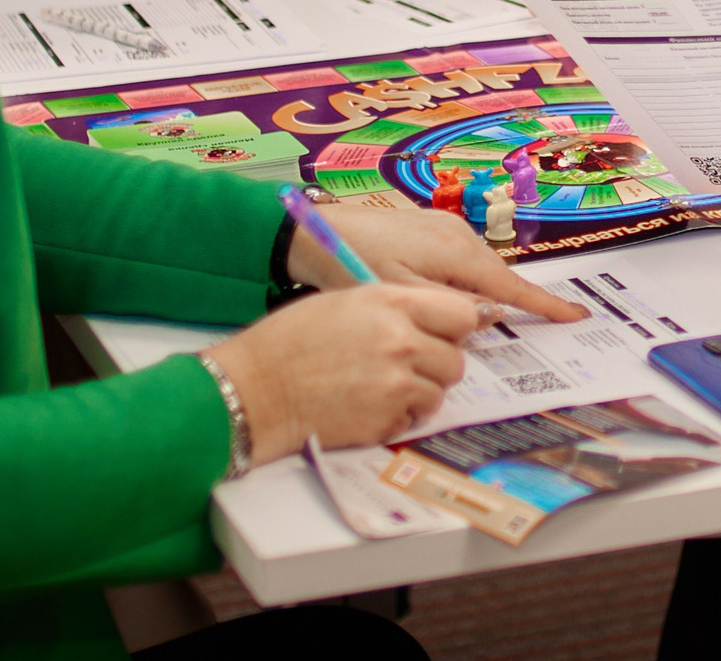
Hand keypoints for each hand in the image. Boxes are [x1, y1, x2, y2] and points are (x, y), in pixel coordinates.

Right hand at [209, 283, 478, 458]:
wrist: (258, 389)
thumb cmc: (294, 341)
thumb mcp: (349, 300)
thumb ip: (400, 306)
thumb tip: (443, 318)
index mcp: (392, 303)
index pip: (462, 314)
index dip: (454, 327)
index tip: (445, 334)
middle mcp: (401, 341)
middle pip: (456, 360)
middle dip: (436, 364)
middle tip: (405, 365)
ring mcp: (396, 384)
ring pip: (439, 393)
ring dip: (419, 393)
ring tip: (381, 385)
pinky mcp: (386, 420)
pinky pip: (415, 419)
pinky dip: (399, 416)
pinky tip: (368, 404)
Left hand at [295, 204, 586, 323]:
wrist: (312, 230)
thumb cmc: (353, 263)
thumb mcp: (404, 296)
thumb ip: (451, 309)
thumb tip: (490, 316)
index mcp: (458, 254)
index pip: (512, 288)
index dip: (545, 305)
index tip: (576, 315)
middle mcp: (459, 235)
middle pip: (496, 280)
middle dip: (503, 307)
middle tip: (500, 333)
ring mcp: (445, 227)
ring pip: (477, 272)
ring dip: (475, 297)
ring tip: (453, 322)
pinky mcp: (430, 227)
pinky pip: (460, 261)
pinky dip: (460, 282)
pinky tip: (437, 298)